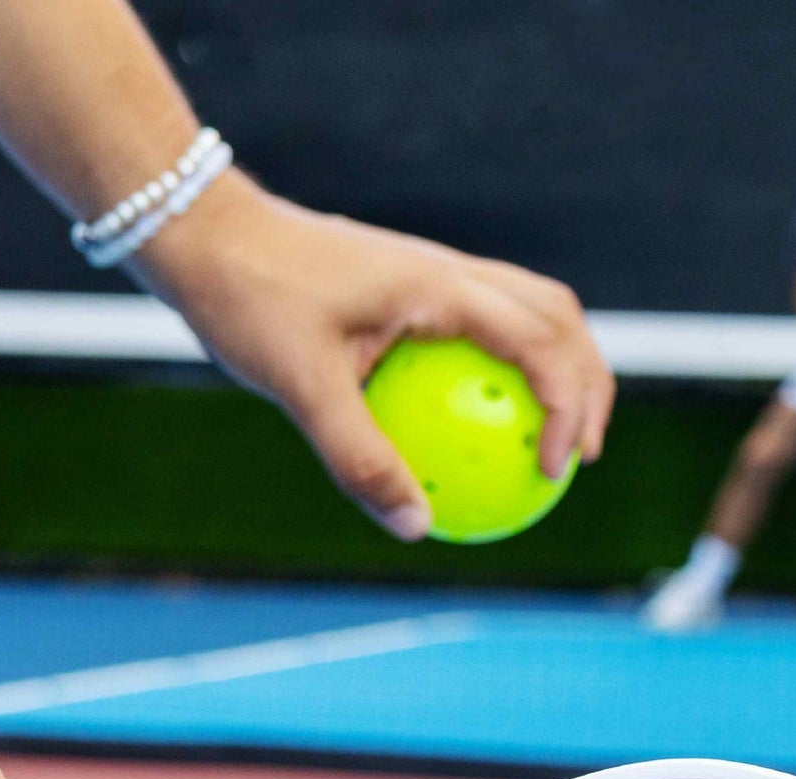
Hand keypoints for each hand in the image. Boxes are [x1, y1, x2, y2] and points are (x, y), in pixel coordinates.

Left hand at [136, 176, 615, 538]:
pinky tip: (480, 428)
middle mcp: (450, 271)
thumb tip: (417, 528)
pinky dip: (507, 370)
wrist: (206, 233)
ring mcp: (435, 273)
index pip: (538, 342)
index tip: (554, 470)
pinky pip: (483, 326)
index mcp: (438, 286)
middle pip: (558, 318)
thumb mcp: (300, 389)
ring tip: (552, 439)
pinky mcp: (414, 286)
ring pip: (530, 313)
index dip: (568, 408)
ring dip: (558, 370)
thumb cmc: (249, 300)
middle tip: (580, 458)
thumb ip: (361, 459)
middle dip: (589, 385)